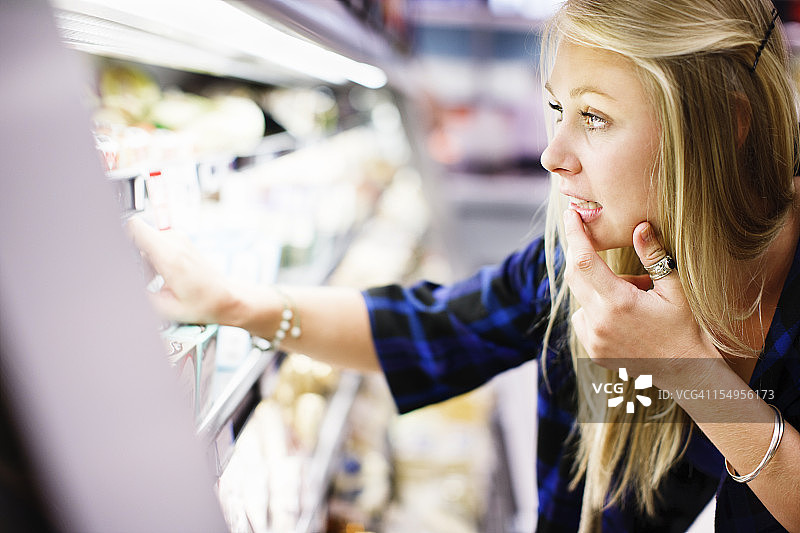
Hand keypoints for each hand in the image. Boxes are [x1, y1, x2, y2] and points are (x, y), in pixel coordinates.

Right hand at [126, 217, 234, 324]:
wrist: (226, 296)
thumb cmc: (202, 303)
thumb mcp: (165, 308)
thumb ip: (139, 296)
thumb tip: (119, 290)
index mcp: (169, 256)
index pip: (134, 227)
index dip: (120, 237)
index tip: (118, 254)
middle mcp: (174, 241)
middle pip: (136, 237)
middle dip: (132, 257)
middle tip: (143, 279)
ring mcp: (178, 239)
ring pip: (145, 242)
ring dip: (143, 261)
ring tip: (154, 282)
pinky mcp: (180, 241)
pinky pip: (156, 244)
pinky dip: (153, 259)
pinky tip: (161, 277)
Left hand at [562, 209, 720, 389]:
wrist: (687, 371)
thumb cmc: (685, 326)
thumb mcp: (676, 289)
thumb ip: (654, 257)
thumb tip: (639, 226)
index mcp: (619, 302)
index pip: (584, 260)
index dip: (575, 234)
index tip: (570, 214)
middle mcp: (600, 321)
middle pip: (575, 275)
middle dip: (581, 254)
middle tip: (594, 239)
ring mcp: (594, 339)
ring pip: (581, 297)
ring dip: (596, 286)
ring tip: (632, 293)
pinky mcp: (593, 351)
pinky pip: (583, 318)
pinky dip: (594, 309)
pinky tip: (621, 315)